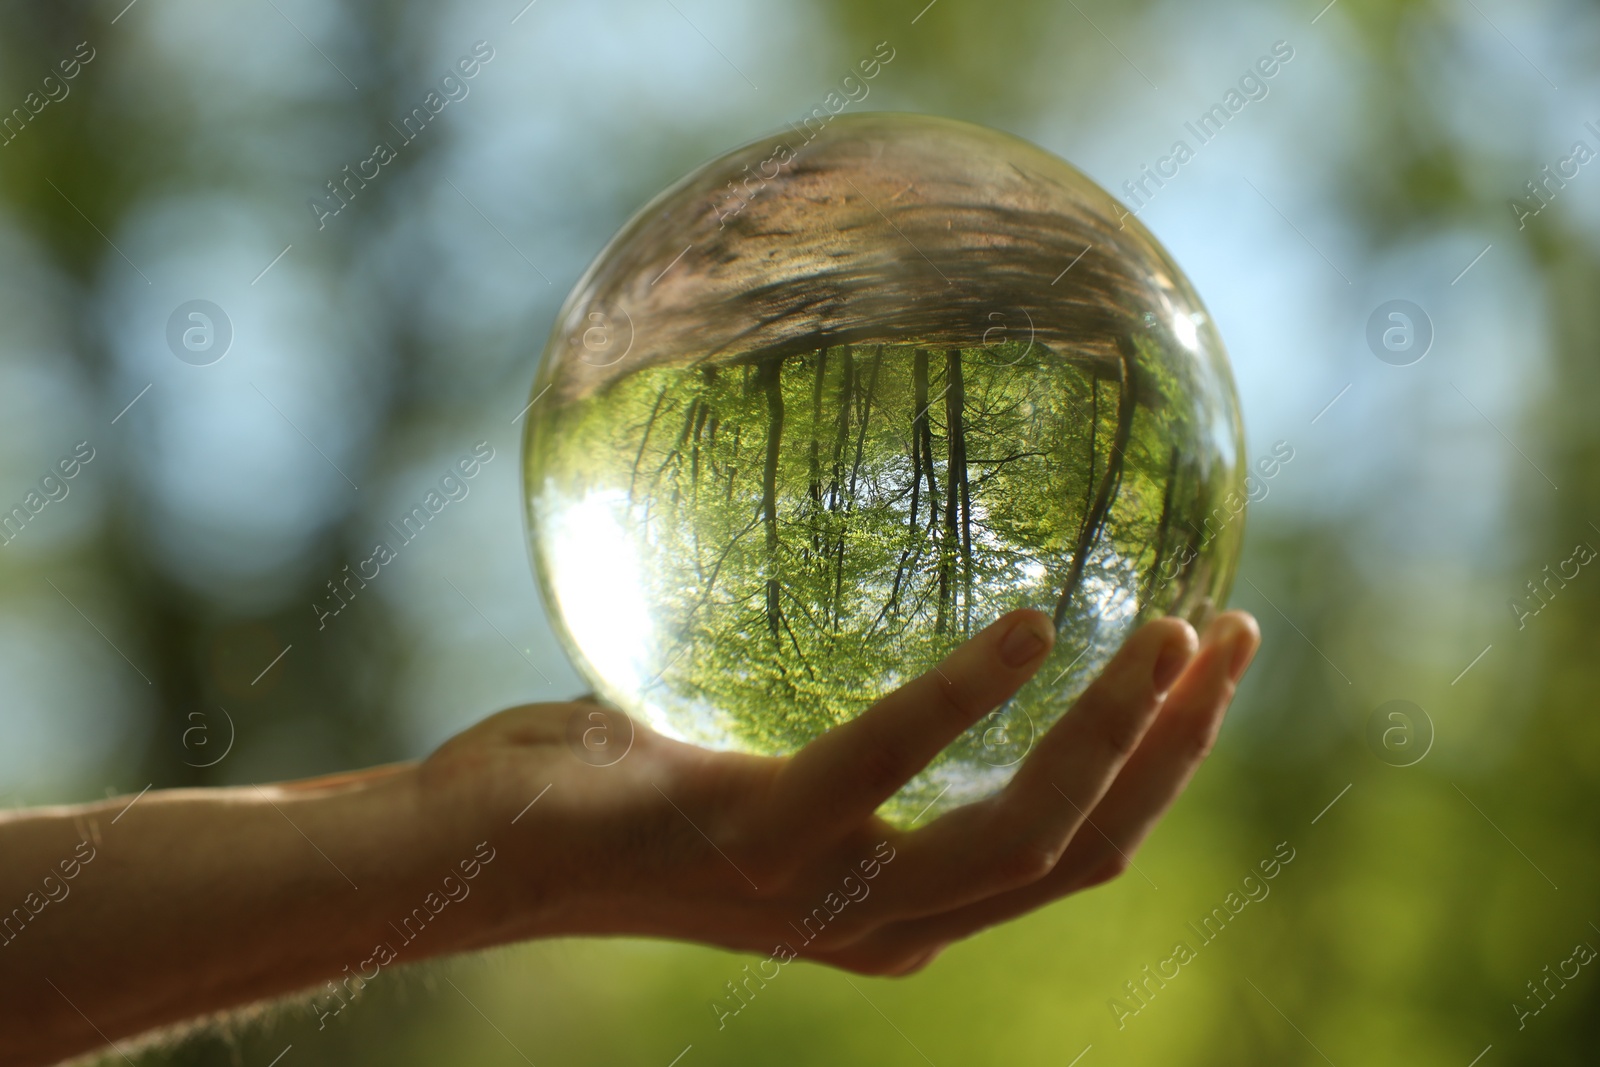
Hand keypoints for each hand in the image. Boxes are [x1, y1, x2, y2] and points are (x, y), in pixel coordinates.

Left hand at [420, 607, 1259, 975]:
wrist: (473, 852)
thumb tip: (887, 597)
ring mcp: (826, 900)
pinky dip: (971, 698)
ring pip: (1025, 837)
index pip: (1070, 852)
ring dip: (1117, 736)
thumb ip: (839, 727)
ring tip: (1171, 627)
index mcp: (893, 903)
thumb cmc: (609, 787)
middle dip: (1173, 751)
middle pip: (1082, 854)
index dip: (1157, 773)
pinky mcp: (761, 847)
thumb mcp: (755, 760)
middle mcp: (883, 923)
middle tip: (1229, 630)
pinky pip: (890, 766)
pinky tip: (1034, 627)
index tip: (1205, 665)